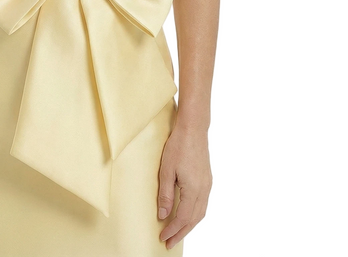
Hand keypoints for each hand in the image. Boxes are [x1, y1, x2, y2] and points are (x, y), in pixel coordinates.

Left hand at [157, 125, 212, 249]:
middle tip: (169, 242)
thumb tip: (163, 215)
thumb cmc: (178, 146)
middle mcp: (204, 190)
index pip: (183, 218)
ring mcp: (207, 184)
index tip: (163, 237)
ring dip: (189, 225)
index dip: (173, 230)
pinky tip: (187, 214)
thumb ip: (166, 194)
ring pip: (200, 213)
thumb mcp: (166, 170)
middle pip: (194, 219)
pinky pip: (202, 203)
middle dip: (181, 232)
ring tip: (177, 232)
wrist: (193, 129)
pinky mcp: (207, 179)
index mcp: (194, 189)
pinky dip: (194, 214)